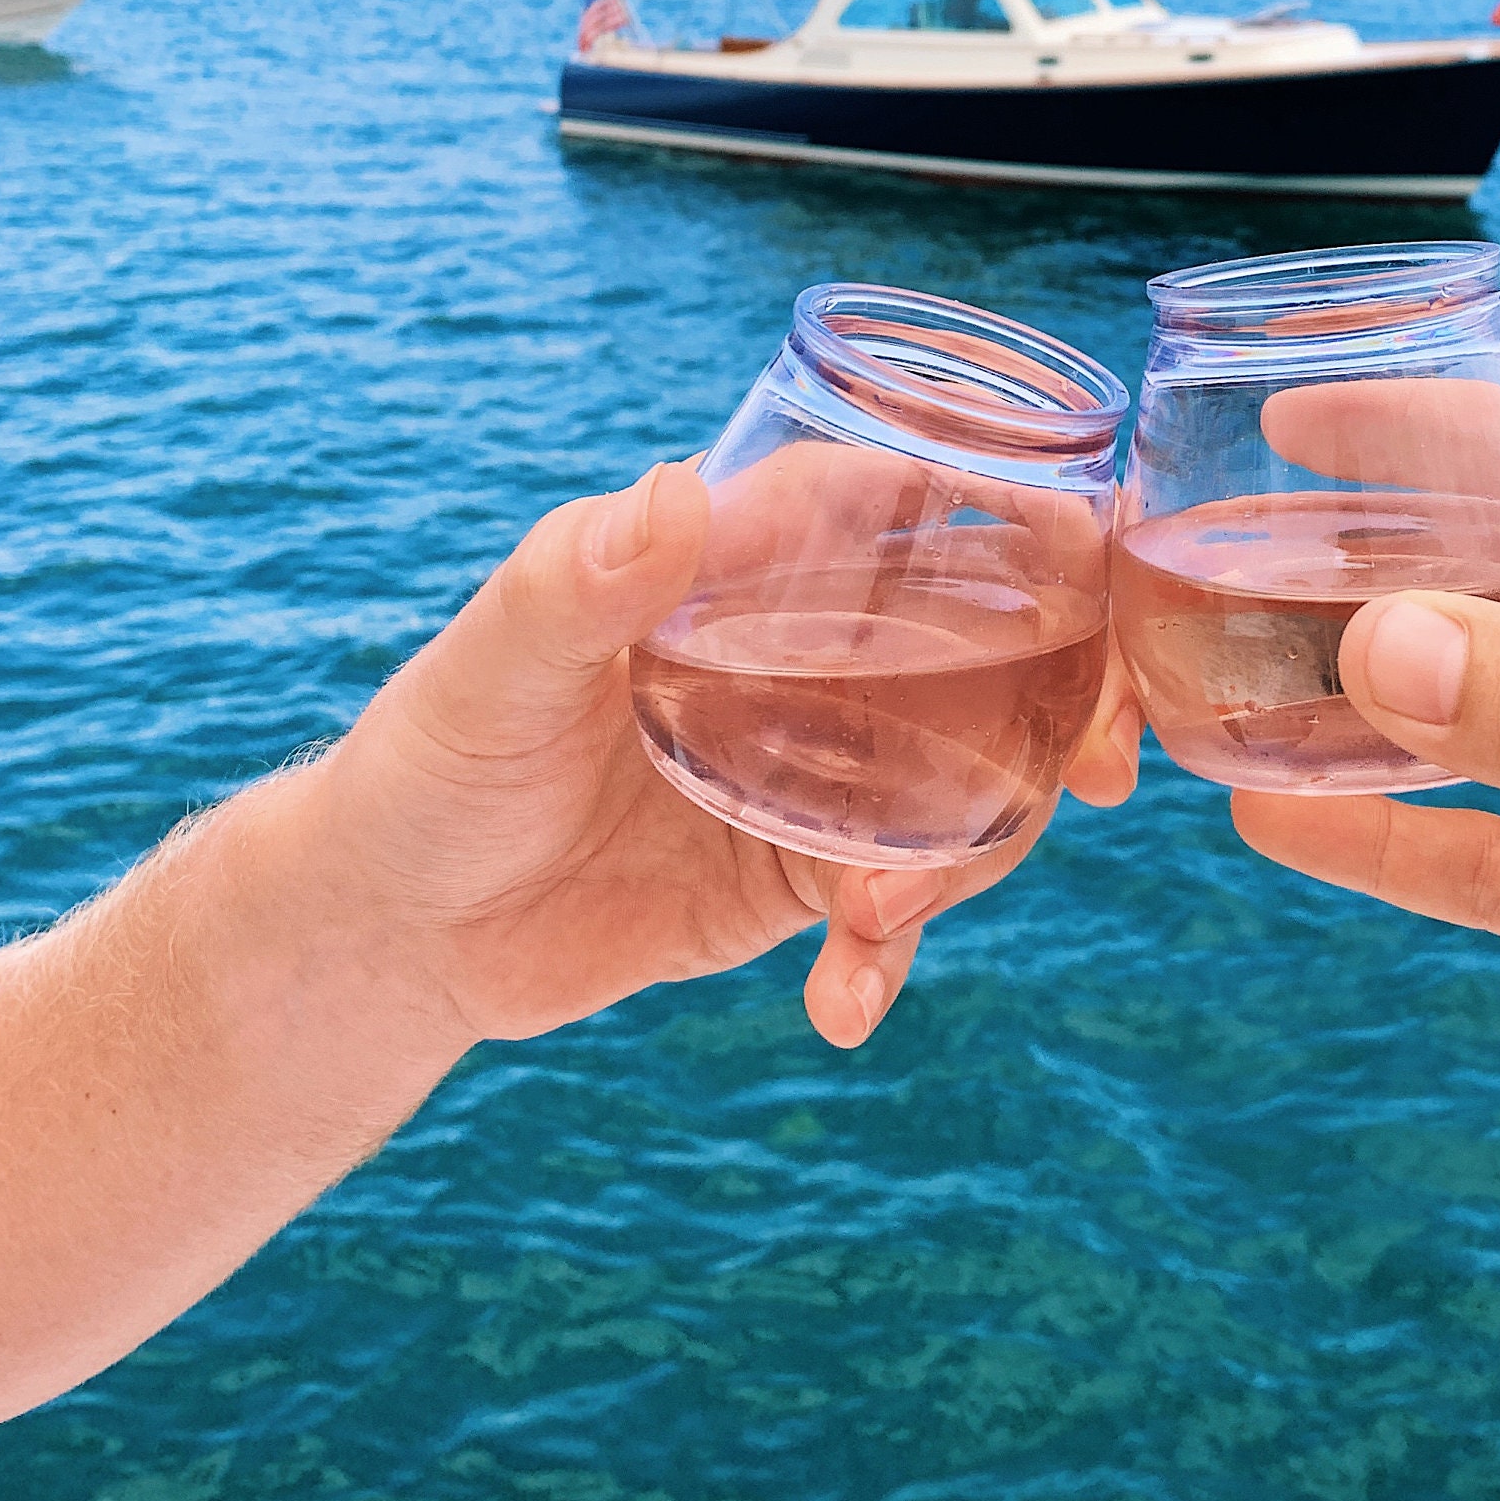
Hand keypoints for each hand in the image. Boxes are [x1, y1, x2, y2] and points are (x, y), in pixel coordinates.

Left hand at [322, 459, 1048, 1052]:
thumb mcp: (491, 671)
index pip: (911, 503)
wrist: (397, 933)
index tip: (1100, 565)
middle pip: (989, 646)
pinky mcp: (804, 872)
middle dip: (1071, 700)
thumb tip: (671, 495)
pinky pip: (902, 900)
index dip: (1025, 521)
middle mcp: (806, 653)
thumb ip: (575, 585)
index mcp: (744, 563)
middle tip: (1102, 772)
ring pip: (974, 778)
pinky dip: (895, 951)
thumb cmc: (426, 763)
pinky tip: (845, 1005)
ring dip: (973, 851)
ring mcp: (821, 765)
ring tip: (877, 923)